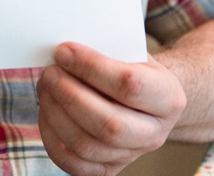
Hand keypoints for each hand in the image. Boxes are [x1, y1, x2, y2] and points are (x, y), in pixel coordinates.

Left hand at [37, 42, 185, 175]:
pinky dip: (52, 136)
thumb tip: (63, 50)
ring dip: (56, 114)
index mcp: (168, 98)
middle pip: (110, 125)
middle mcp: (155, 133)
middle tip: (49, 72)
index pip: (129, 85)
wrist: (146, 95)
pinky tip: (46, 110)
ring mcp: (132, 155)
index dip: (91, 67)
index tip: (63, 51)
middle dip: (70, 96)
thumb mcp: (130, 51)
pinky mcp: (107, 168)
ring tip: (45, 86)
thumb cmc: (132, 66)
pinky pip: (74, 163)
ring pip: (88, 145)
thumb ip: (104, 50)